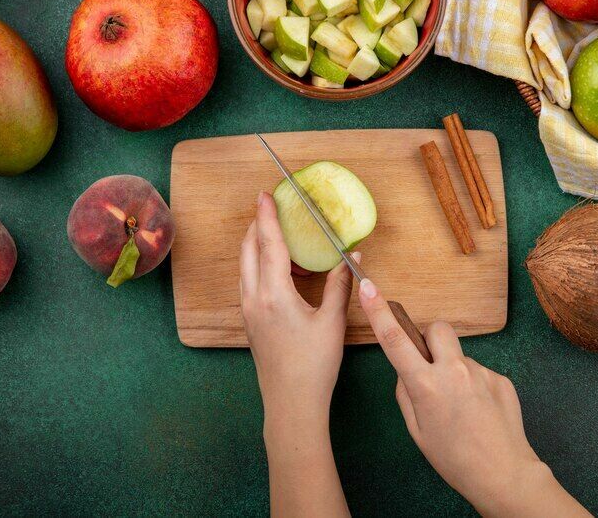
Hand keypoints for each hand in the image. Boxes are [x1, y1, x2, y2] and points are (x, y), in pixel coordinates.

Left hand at [240, 191, 356, 429]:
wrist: (291, 402)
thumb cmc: (314, 364)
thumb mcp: (332, 321)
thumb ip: (340, 284)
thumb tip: (352, 255)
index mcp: (274, 294)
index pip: (268, 243)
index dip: (267, 216)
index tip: (266, 194)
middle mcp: (254, 298)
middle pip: (249, 249)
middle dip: (258, 225)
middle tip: (271, 207)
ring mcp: (248, 310)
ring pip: (245, 266)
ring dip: (257, 244)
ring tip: (277, 234)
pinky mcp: (250, 321)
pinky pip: (249, 280)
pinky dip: (258, 263)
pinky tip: (278, 268)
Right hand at [358, 278, 588, 517]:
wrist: (504, 474)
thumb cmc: (455, 459)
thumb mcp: (417, 431)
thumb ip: (406, 394)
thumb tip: (406, 371)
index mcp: (426, 386)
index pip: (394, 340)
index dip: (378, 311)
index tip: (368, 285)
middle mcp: (453, 372)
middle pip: (437, 329)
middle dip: (430, 340)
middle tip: (431, 366)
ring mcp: (480, 372)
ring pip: (459, 355)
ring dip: (454, 370)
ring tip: (462, 407)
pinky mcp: (500, 378)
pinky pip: (479, 372)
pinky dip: (474, 386)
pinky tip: (479, 412)